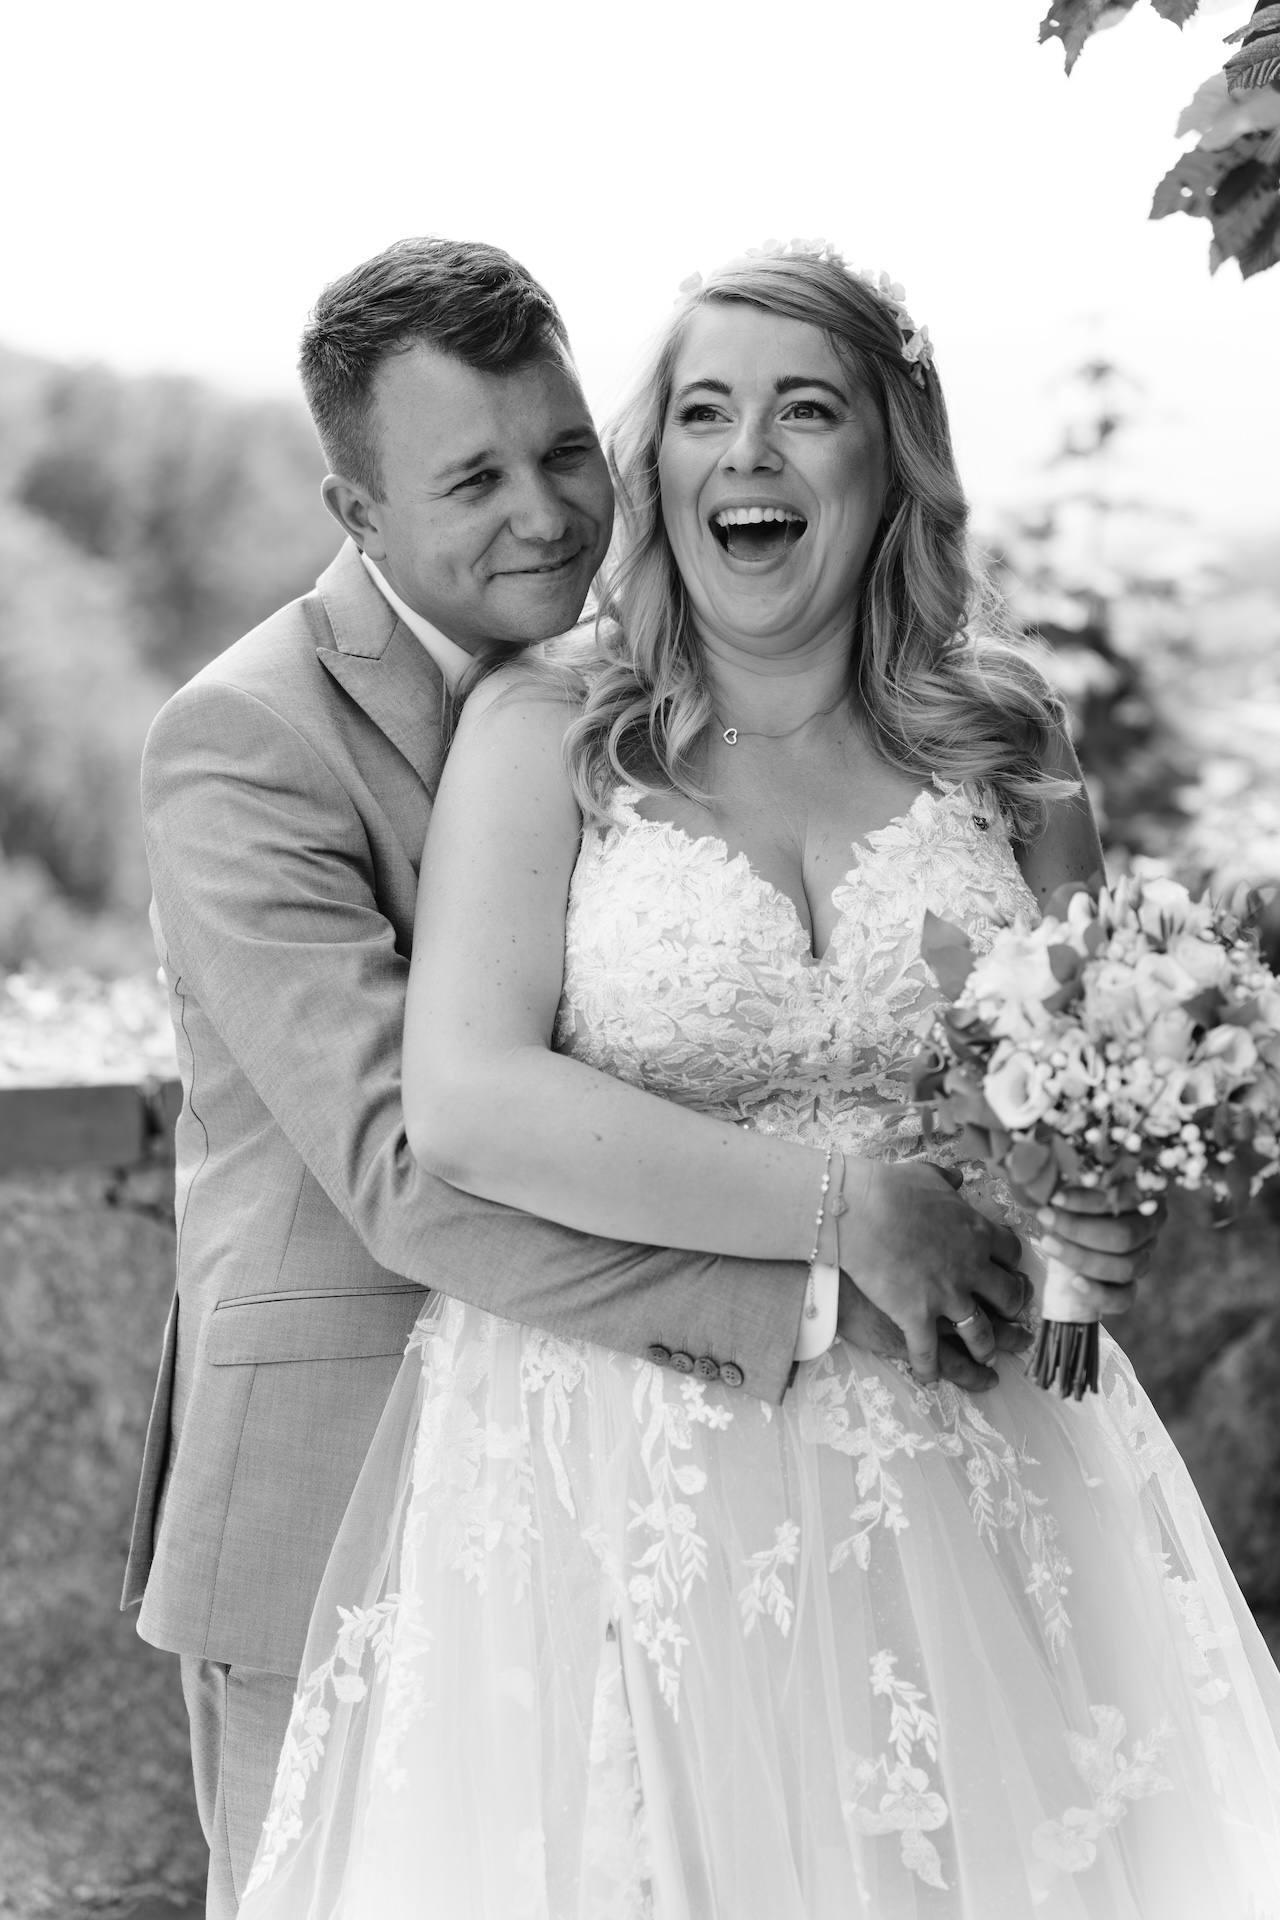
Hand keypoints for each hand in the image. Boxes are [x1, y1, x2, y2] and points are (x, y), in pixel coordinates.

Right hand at [836, 1158, 1031, 1382]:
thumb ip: (947, 1181)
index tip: (1013, 1272)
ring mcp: (946, 1297)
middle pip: (1008, 1297)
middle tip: (1016, 1322)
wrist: (857, 1210)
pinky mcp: (917, 1317)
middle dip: (1014, 1312)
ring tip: (989, 1361)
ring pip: (980, 1334)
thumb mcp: (927, 1175)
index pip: (1011, 1253)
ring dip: (986, 1349)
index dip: (1014, 1266)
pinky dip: (932, 1370)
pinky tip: (932, 1379)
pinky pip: (930, 1354)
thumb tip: (958, 1177)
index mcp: (977, 1233)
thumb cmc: (890, 1188)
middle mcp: (971, 1268)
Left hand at [1031, 1184, 1166, 1317]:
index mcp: (1143, 1197)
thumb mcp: (1071, 1184)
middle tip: (1046, 1217)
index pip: (1125, 1198)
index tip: (1055, 1198)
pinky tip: (1074, 1282)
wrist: (1064, 1232)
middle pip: (1125, 1235)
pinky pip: (1123, 1298)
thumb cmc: (1069, 1199)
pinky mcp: (1129, 1287)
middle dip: (1080, 1229)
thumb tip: (1047, 1182)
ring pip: (1125, 1267)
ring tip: (1048, 1243)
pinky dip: (1098, 1293)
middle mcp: (1148, 1229)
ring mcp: (1142, 1259)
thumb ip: (1067, 1179)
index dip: (1089, 1200)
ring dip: (1082, 1257)